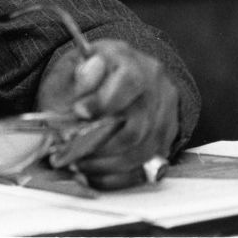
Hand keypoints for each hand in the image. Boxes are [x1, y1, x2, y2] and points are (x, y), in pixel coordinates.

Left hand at [37, 39, 179, 188]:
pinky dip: (117, 177)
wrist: (106, 84)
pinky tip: (93, 175)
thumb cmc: (83, 78)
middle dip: (101, 145)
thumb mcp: (71, 68)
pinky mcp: (166, 139)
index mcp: (130, 61)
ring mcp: (165, 113)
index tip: (79, 113)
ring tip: (78, 165)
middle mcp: (155, 85)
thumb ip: (77, 74)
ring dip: (106, 164)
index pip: (128, 82)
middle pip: (138, 126)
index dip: (104, 101)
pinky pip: (146, 166)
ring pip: (142, 151)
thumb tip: (88, 73)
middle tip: (71, 152)